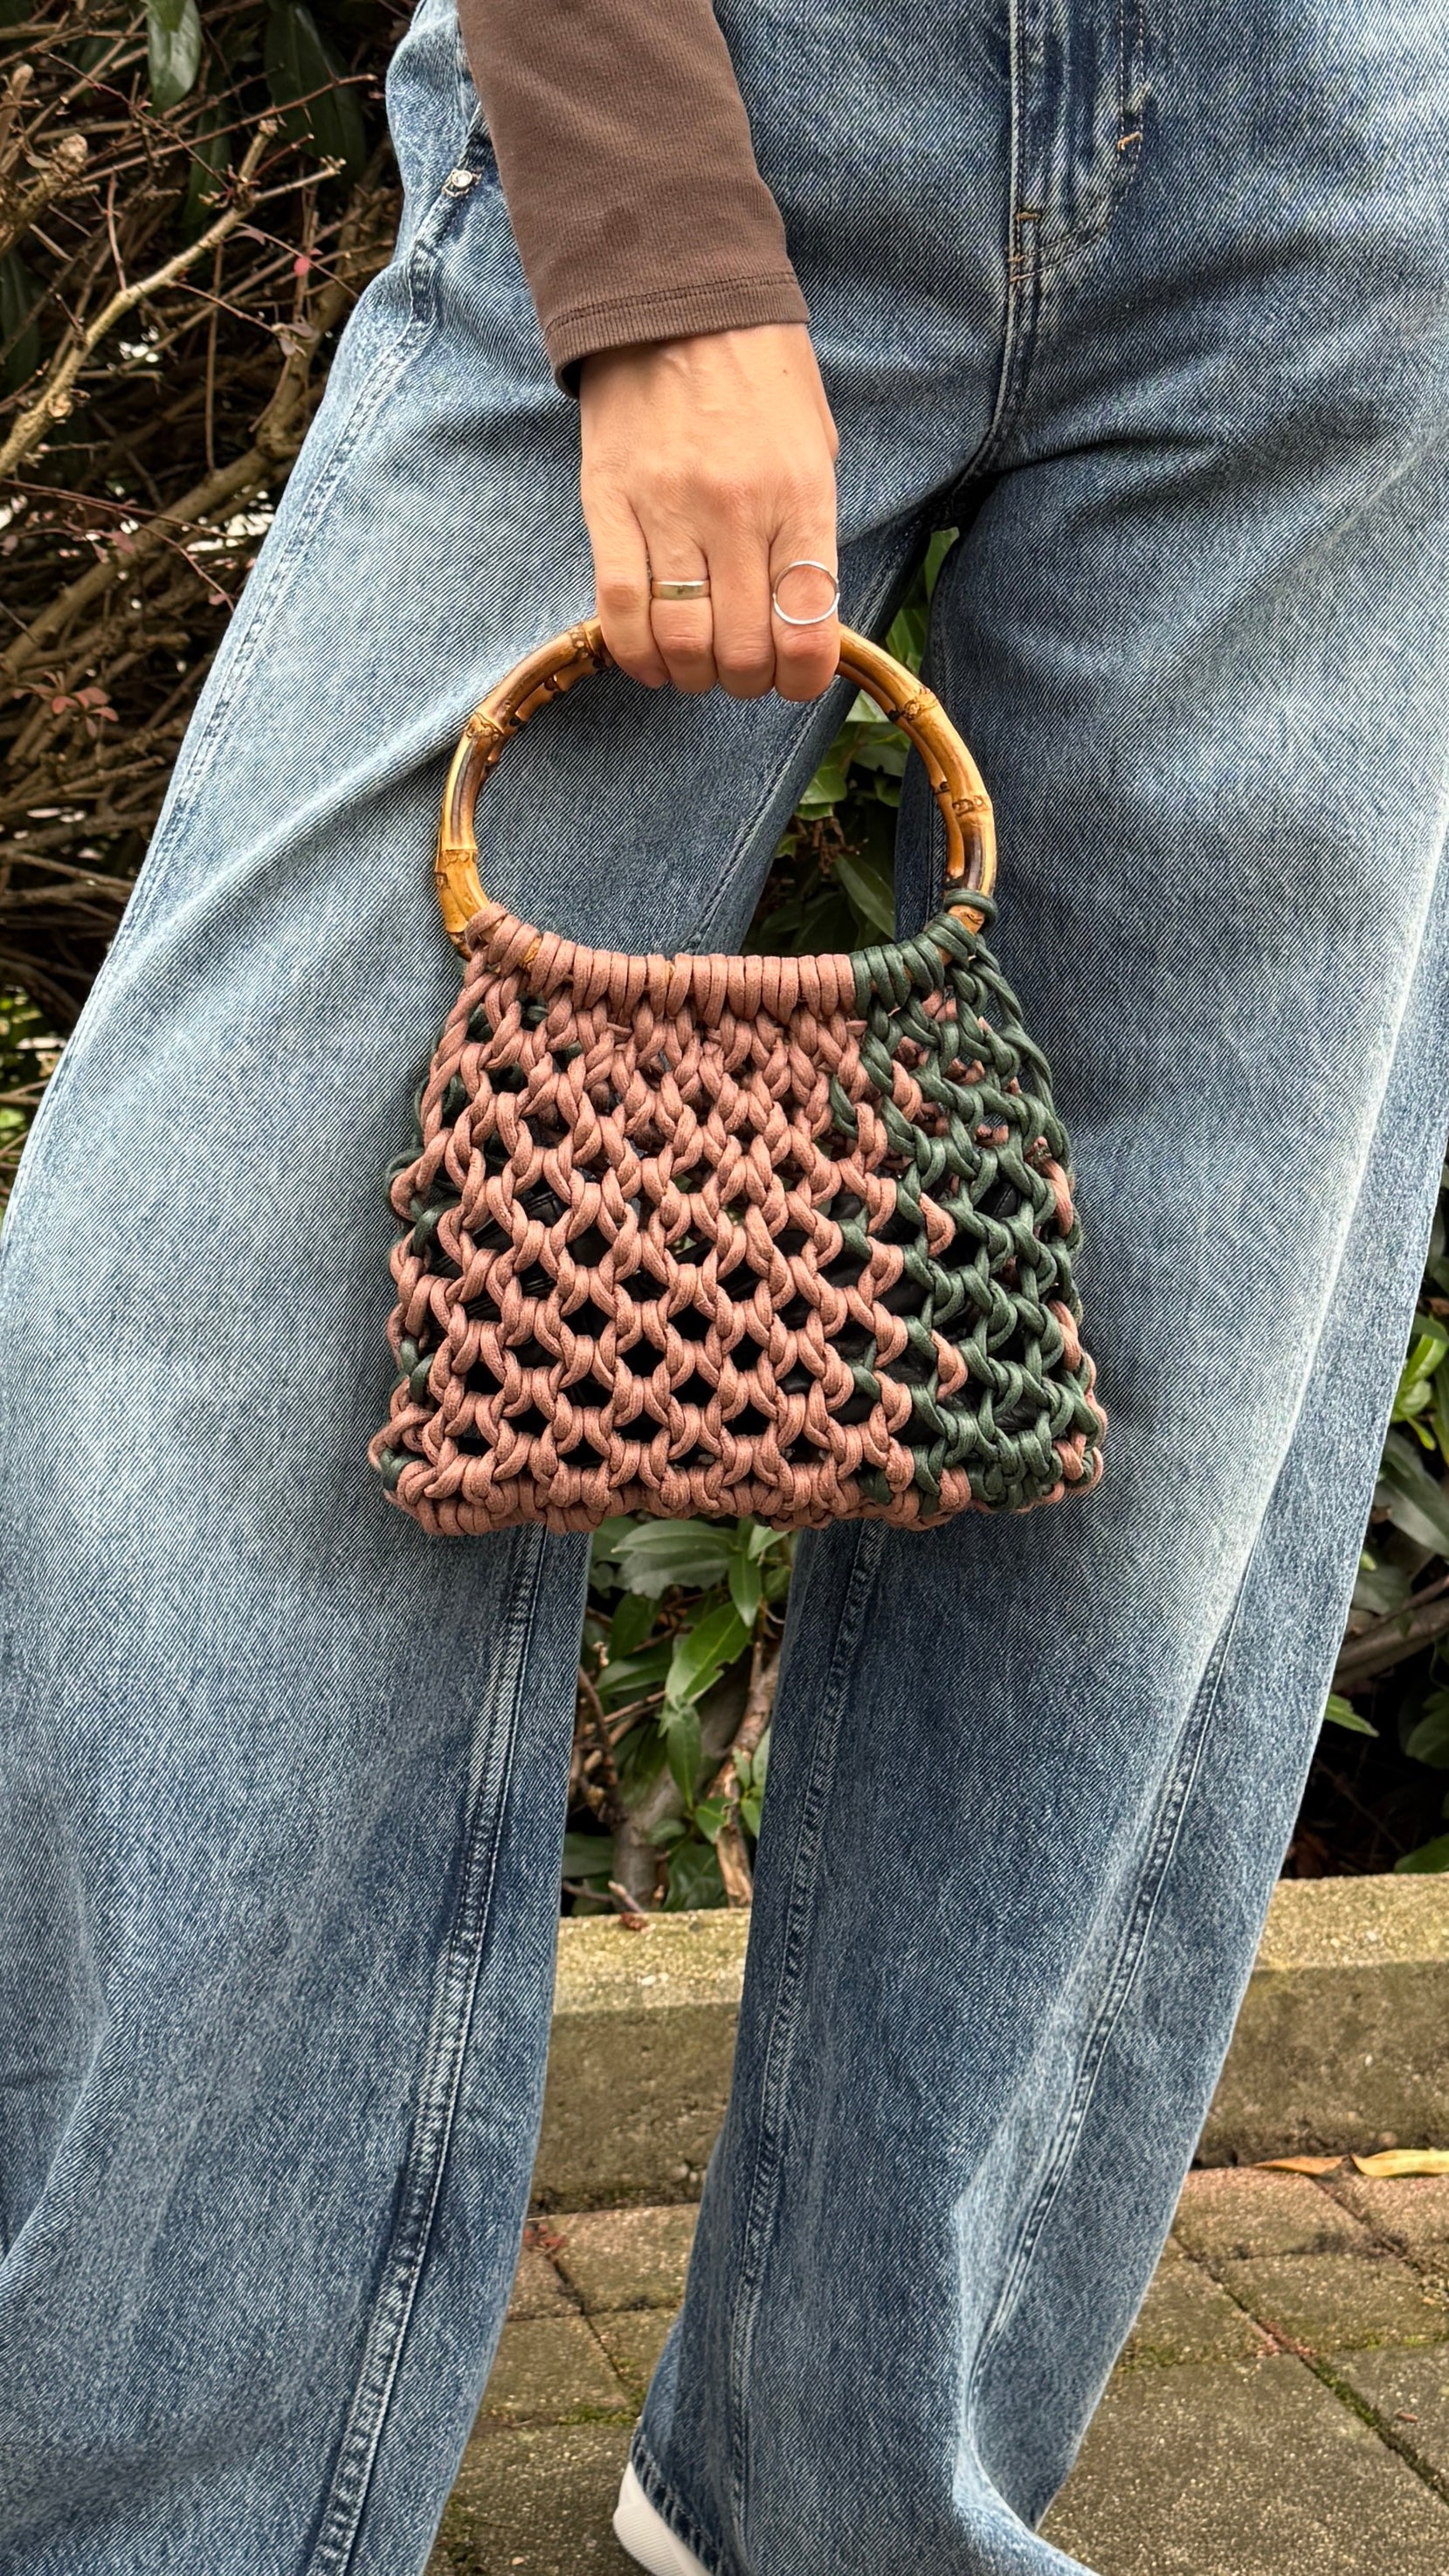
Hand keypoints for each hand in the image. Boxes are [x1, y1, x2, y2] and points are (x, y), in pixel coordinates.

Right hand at [578, 322, 840, 701]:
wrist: (677, 294)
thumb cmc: (759, 372)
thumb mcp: (815, 444)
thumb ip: (811, 531)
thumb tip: (802, 618)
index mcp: (800, 496)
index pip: (808, 628)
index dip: (801, 679)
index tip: (792, 679)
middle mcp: (737, 512)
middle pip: (742, 649)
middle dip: (746, 680)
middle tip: (741, 669)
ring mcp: (668, 510)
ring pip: (682, 640)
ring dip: (693, 674)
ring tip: (697, 663)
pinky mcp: (610, 505)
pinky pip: (619, 608)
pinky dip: (636, 653)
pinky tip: (650, 659)